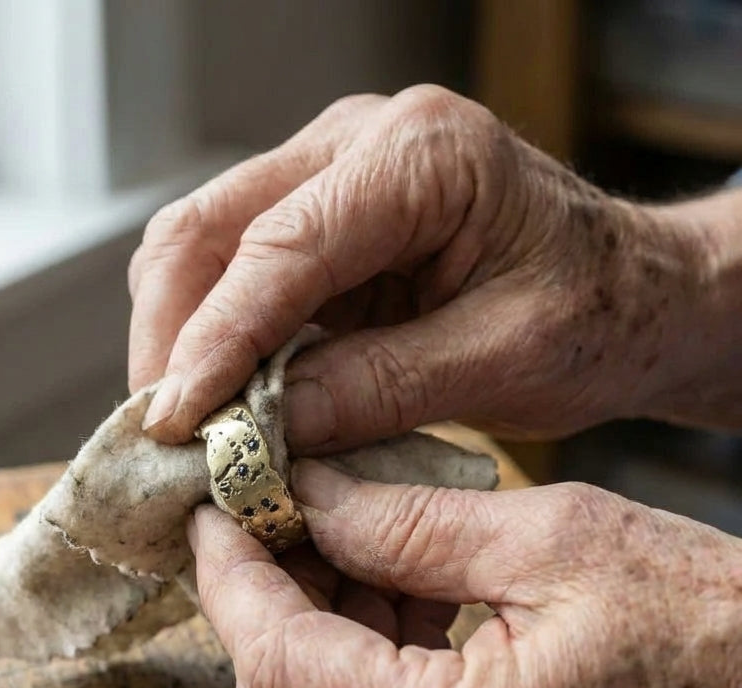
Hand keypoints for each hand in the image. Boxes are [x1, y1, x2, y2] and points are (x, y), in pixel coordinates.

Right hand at [130, 85, 741, 447]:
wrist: (631, 291)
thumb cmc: (595, 314)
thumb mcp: (503, 360)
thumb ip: (378, 387)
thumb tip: (263, 430)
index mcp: (420, 156)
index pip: (278, 246)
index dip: (213, 341)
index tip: (173, 424)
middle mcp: (357, 142)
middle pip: (207, 229)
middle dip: (171, 338)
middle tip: (162, 437)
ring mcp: (329, 173)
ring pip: (201, 247)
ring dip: (178, 338)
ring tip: (184, 426)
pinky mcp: (318, 221)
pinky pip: (232, 272)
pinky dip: (211, 337)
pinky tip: (216, 398)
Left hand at [188, 465, 741, 687]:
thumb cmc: (721, 630)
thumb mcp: (558, 541)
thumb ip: (408, 524)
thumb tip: (307, 497)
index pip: (276, 658)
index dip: (231, 575)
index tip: (216, 510)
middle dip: (262, 605)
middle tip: (279, 519)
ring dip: (308, 640)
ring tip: (346, 550)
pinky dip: (356, 682)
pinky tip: (389, 606)